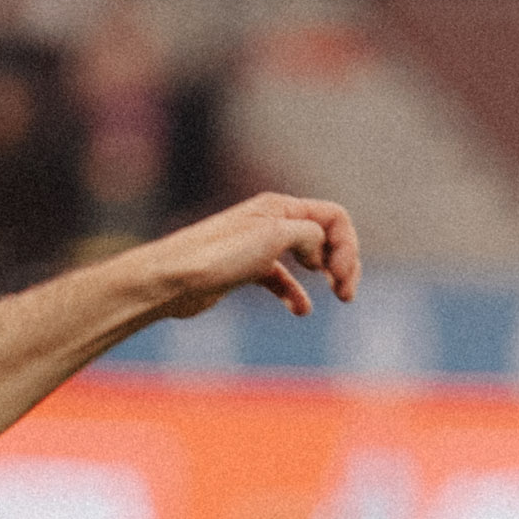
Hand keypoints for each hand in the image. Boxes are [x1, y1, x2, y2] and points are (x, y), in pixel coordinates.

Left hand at [129, 191, 362, 325]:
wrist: (172, 280)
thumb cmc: (218, 255)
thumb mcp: (274, 235)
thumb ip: (309, 234)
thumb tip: (319, 250)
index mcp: (280, 207)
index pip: (334, 217)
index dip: (346, 245)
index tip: (337, 276)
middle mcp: (272, 221)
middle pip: (325, 235)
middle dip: (343, 262)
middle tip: (346, 292)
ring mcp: (258, 246)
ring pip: (307, 257)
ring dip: (327, 275)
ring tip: (339, 296)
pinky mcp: (245, 270)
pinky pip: (281, 279)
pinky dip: (295, 293)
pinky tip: (301, 310)